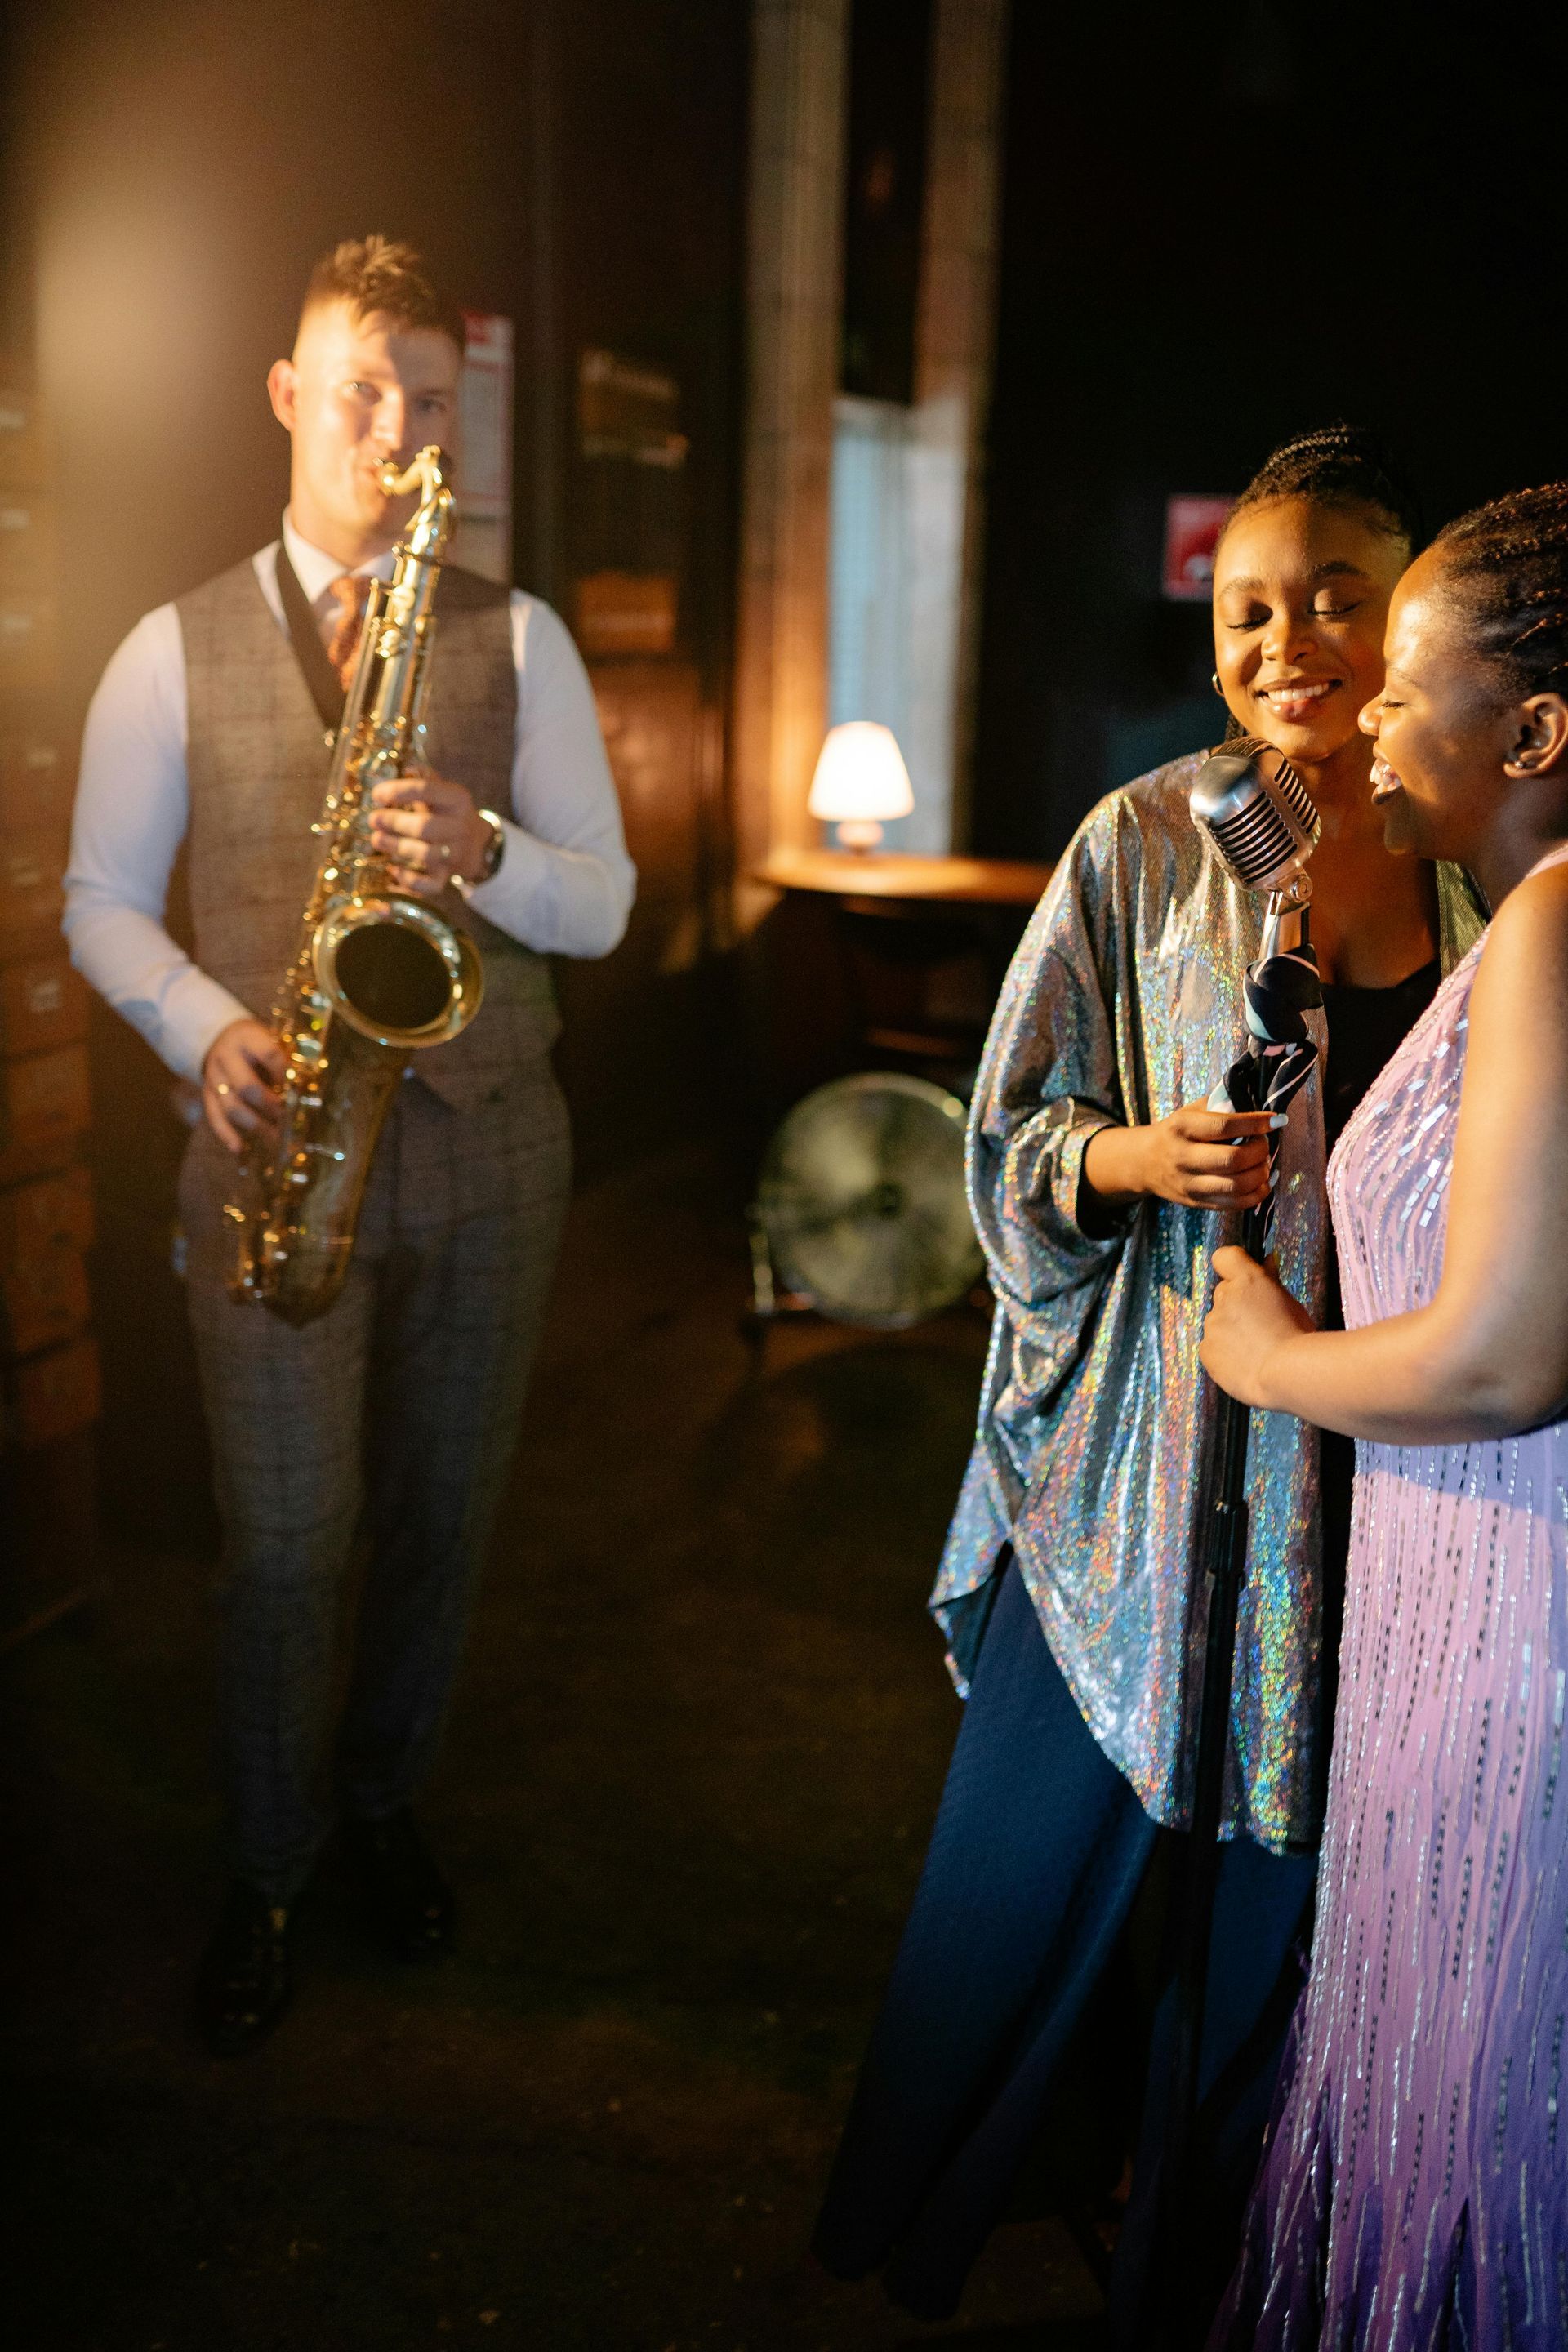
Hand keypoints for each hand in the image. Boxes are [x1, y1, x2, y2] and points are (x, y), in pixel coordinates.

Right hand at [202, 1019, 284, 1154]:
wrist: (220, 1037)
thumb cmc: (256, 1043)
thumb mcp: (270, 1038)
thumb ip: (287, 1058)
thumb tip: (308, 1086)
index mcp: (247, 1038)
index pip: (269, 1055)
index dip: (285, 1074)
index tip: (297, 1089)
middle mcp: (226, 1057)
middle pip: (246, 1086)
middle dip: (269, 1105)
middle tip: (286, 1118)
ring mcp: (213, 1077)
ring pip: (231, 1106)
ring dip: (255, 1125)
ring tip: (275, 1138)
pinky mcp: (207, 1093)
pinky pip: (214, 1116)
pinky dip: (226, 1134)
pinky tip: (239, 1148)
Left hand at [369, 772, 491, 896]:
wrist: (475, 845)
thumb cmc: (447, 812)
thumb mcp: (442, 790)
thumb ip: (424, 778)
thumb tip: (405, 766)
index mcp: (457, 799)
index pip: (427, 790)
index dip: (398, 791)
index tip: (376, 794)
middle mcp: (459, 827)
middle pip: (425, 826)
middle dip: (394, 822)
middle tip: (373, 819)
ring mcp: (454, 854)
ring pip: (426, 855)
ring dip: (396, 847)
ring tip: (376, 840)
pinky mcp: (446, 876)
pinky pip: (430, 885)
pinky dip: (409, 881)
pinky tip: (393, 870)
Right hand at [1083, 1104, 1281, 1213]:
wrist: (1145, 1162)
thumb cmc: (1178, 1131)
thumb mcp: (1192, 1111)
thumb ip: (1221, 1105)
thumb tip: (1260, 1106)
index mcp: (1183, 1128)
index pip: (1225, 1126)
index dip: (1256, 1123)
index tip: (1276, 1120)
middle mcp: (1184, 1157)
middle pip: (1233, 1159)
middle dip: (1260, 1151)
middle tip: (1264, 1143)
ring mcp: (1189, 1184)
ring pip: (1236, 1186)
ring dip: (1261, 1174)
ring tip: (1264, 1163)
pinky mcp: (1197, 1203)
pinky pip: (1235, 1204)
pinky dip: (1257, 1194)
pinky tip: (1263, 1181)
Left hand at [1200, 1244, 1314, 1407]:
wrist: (1288, 1375)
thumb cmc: (1298, 1337)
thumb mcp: (1291, 1303)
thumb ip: (1271, 1282)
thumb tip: (1267, 1262)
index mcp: (1248, 1281)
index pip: (1225, 1257)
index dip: (1231, 1267)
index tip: (1241, 1277)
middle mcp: (1225, 1298)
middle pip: (1224, 1294)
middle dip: (1237, 1305)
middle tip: (1260, 1326)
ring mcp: (1213, 1324)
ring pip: (1218, 1323)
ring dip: (1231, 1332)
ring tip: (1257, 1351)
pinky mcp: (1206, 1350)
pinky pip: (1212, 1347)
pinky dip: (1224, 1354)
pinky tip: (1245, 1364)